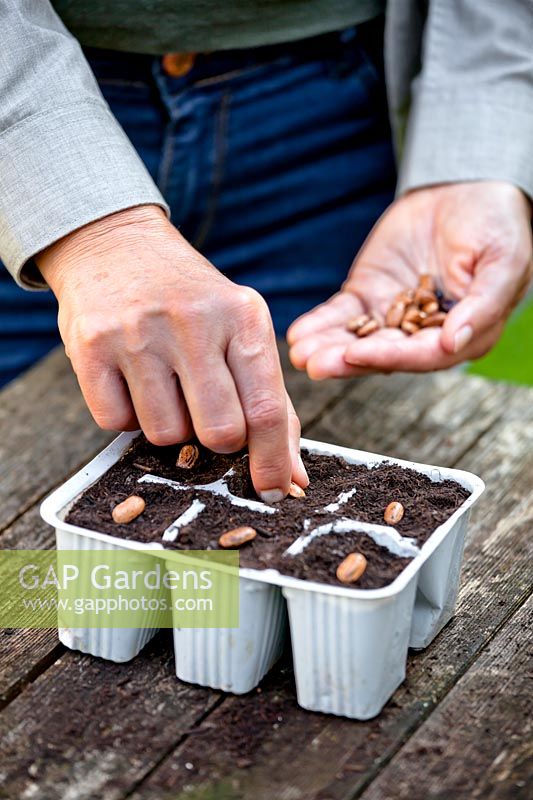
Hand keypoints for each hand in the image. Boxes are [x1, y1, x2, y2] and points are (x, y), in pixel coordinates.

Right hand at [37, 206, 307, 500]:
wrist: (119, 246)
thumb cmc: (194, 303)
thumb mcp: (241, 331)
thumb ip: (270, 404)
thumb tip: (290, 479)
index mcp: (243, 316)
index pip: (265, 409)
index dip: (272, 461)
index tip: (272, 491)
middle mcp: (193, 321)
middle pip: (219, 432)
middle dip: (217, 441)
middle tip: (207, 416)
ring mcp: (138, 333)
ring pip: (165, 434)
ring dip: (169, 426)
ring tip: (166, 386)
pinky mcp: (91, 346)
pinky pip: (115, 423)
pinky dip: (126, 416)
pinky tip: (131, 379)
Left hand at [288, 182, 531, 377]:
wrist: (469, 189)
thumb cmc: (500, 226)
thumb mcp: (504, 262)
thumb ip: (482, 305)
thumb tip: (453, 343)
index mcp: (464, 333)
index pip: (424, 354)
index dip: (391, 356)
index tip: (357, 354)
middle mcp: (425, 333)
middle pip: (384, 353)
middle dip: (347, 360)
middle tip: (314, 365)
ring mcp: (394, 315)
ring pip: (358, 338)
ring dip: (328, 348)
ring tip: (299, 354)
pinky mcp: (370, 295)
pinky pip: (343, 313)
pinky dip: (321, 323)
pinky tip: (298, 334)